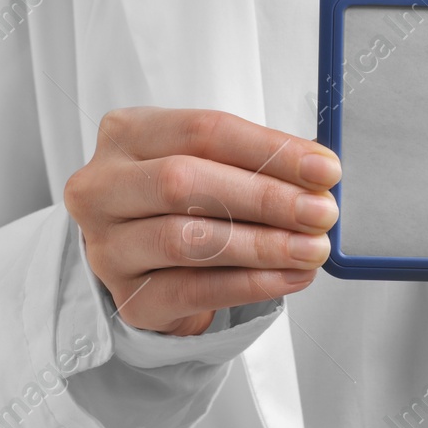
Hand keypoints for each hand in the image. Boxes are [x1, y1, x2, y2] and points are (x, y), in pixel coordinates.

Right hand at [65, 107, 340, 335]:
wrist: (146, 260)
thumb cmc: (184, 199)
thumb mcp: (211, 163)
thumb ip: (257, 162)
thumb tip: (319, 174)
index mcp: (127, 134)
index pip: (202, 131)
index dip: (268, 149)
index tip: (324, 169)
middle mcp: (103, 186)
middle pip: (184, 182)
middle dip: (264, 197)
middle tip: (320, 212)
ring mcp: (107, 246)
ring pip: (186, 240)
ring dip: (262, 245)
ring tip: (312, 249)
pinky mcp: (127, 296)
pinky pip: (193, 290)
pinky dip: (250, 284)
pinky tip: (290, 277)